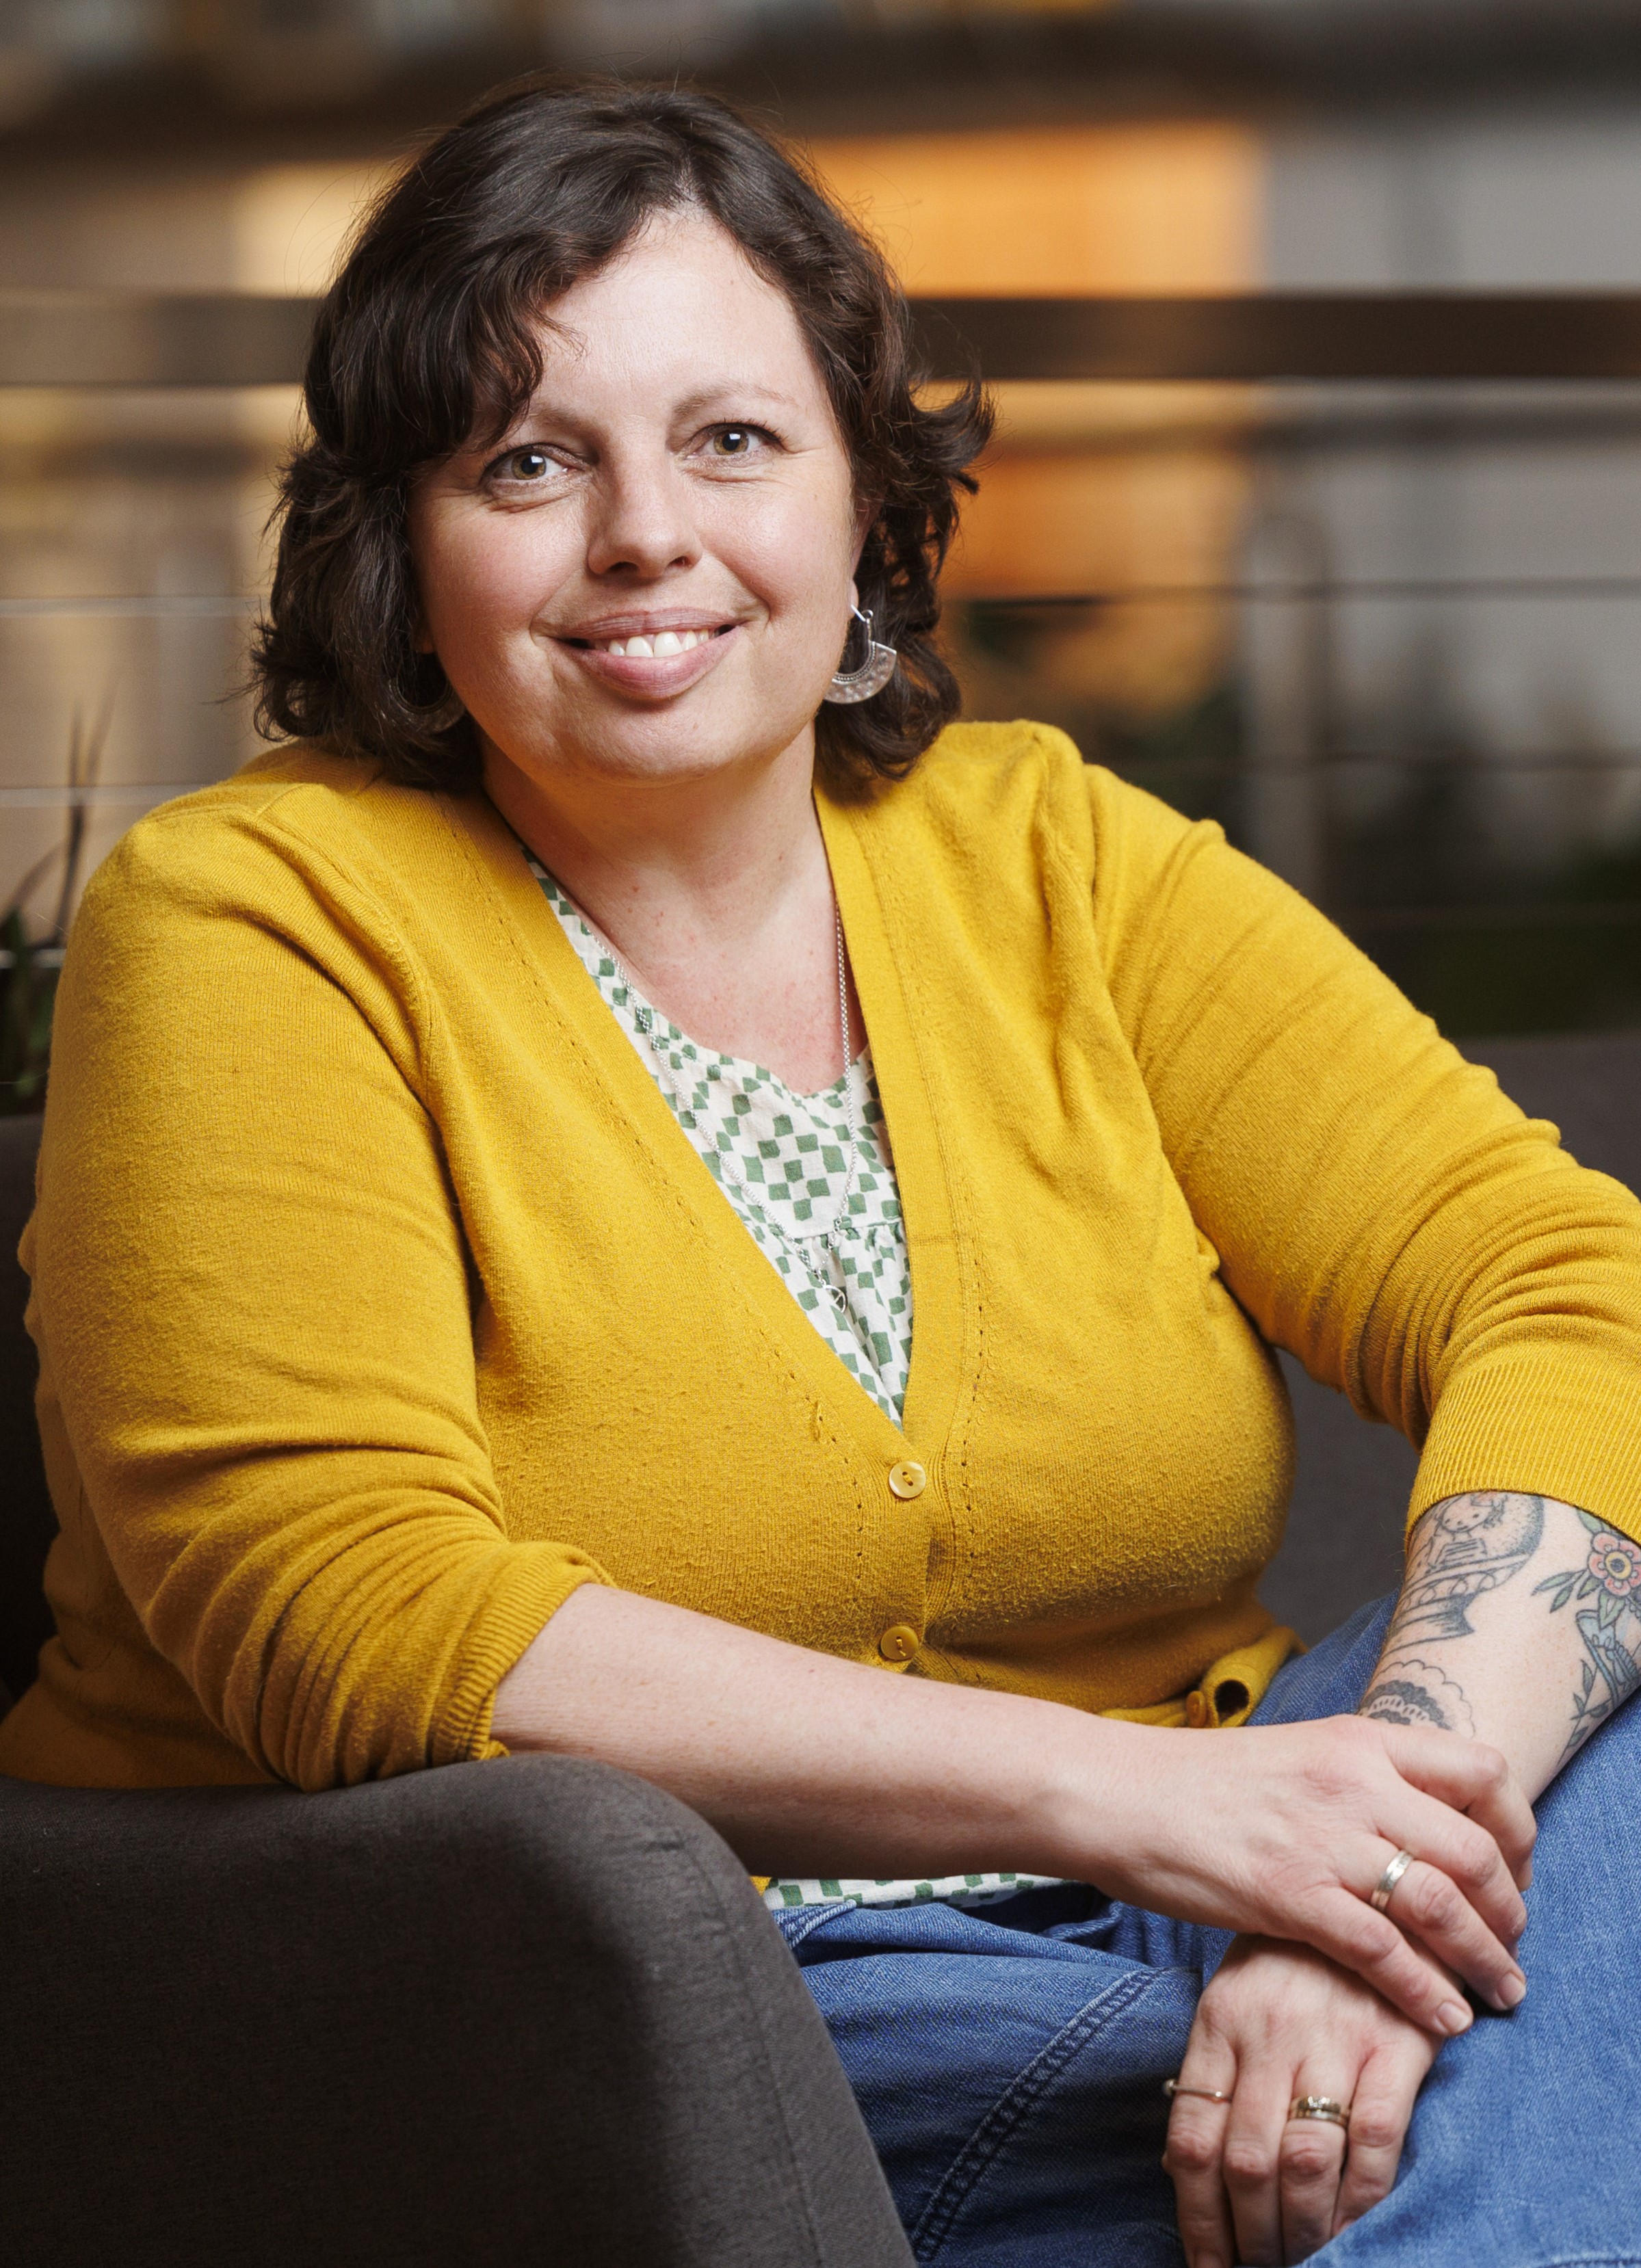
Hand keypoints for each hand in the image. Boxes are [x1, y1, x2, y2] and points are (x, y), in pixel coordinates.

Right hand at [1080, 1712, 1531, 2034]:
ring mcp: (1322, 1838)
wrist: (1118, 1792)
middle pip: (1476, 1848)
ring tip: (1498, 1993)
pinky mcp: (1289, 1894)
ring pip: (1443, 1904)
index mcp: (1359, 1739)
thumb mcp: (1297, 1754)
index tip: (1513, 1872)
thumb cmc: (1201, 1781)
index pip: (1482, 1770)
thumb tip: (1421, 1823)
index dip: (1517, 1828)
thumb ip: (1361, 1779)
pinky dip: (1425, 1991)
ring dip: (1485, 1959)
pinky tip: (1443, 2018)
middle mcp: (1354, 1781)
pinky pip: (1383, 1951)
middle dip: (1511, 1910)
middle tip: (1511, 1947)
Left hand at [1164, 1936, 1439, 2264]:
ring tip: (1301, 2262)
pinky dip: (1361, 2199)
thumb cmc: (1298, 1952)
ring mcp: (1334, 2038)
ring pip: (1304, 2161)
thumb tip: (1186, 2166)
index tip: (1203, 2263)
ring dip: (1301, 2230)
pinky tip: (1353, 2226)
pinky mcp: (1396, 2045)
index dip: (1195, 2216)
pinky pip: (1374, 2142)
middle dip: (1249, 2236)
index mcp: (1221, 2020)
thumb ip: (1217, 2070)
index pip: (1193, 2139)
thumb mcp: (1238, 1992)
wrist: (1380, 1883)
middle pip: (1245, 2161)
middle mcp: (1271, 2033)